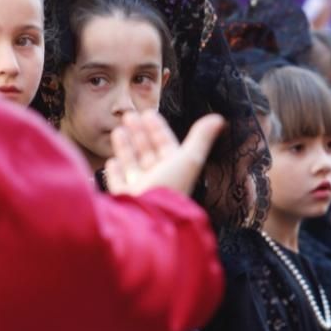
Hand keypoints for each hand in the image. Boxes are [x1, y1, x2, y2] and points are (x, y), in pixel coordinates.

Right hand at [104, 110, 223, 197]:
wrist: (148, 216)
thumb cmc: (169, 187)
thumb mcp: (188, 159)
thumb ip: (200, 138)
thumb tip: (219, 118)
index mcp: (174, 170)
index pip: (165, 144)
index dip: (157, 129)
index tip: (148, 113)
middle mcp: (157, 179)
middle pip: (147, 152)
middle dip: (139, 134)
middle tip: (129, 115)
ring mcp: (140, 190)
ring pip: (132, 165)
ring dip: (125, 147)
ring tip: (118, 130)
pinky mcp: (124, 200)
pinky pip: (118, 184)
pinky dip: (115, 173)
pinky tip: (112, 161)